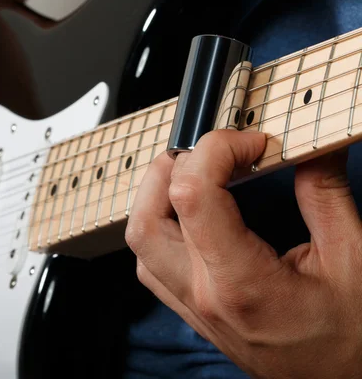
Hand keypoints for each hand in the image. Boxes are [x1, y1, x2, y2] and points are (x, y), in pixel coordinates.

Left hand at [125, 129, 361, 377]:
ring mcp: (190, 305)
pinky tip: (190, 214)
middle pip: (147, 217)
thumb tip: (310, 146)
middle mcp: (203, 295)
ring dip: (158, 196)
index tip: (252, 143)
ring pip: (141, 239)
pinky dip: (160, 226)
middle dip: (172, 168)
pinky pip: (151, 261)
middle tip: (214, 152)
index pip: (192, 195)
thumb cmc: (351, 338)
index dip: (217, 151)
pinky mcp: (190, 309)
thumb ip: (324, 194)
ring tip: (198, 174)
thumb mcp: (353, 258)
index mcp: (242, 283)